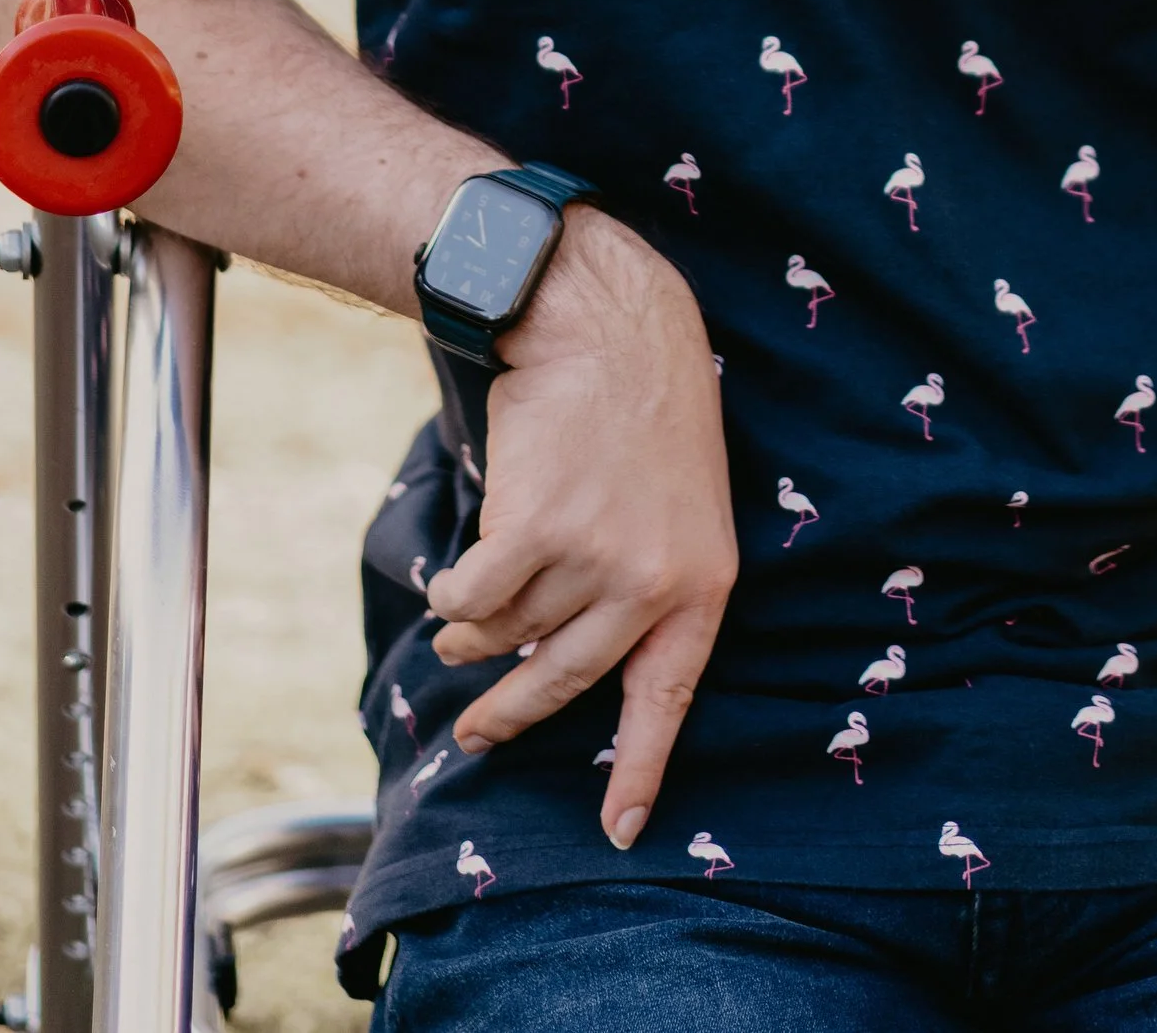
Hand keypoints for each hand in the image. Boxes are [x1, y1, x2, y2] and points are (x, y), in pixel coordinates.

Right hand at [425, 210, 736, 849]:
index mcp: (702, 585)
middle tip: (477, 735)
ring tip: (463, 621)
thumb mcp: (681, 507)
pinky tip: (455, 578)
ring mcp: (591, 560)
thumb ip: (639, 587)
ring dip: (474, 634)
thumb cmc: (644, 412)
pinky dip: (454, 593)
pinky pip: (472, 598)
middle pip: (561, 679)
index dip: (641, 770)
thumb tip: (554, 661)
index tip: (620, 829)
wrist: (609, 326)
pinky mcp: (532, 530)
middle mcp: (650, 585)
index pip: (669, 700)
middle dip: (510, 714)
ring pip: (508, 632)